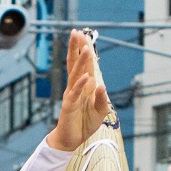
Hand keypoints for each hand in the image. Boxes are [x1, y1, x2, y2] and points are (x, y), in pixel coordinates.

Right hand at [45, 31, 107, 151]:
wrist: (72, 139)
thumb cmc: (85, 123)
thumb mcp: (100, 111)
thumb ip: (102, 99)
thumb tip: (101, 85)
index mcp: (85, 86)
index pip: (84, 64)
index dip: (83, 49)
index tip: (83, 34)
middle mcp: (76, 87)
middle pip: (75, 63)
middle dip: (76, 48)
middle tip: (76, 32)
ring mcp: (72, 95)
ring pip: (75, 74)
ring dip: (81, 62)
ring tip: (85, 49)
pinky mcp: (69, 106)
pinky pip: (75, 93)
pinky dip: (80, 84)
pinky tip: (86, 76)